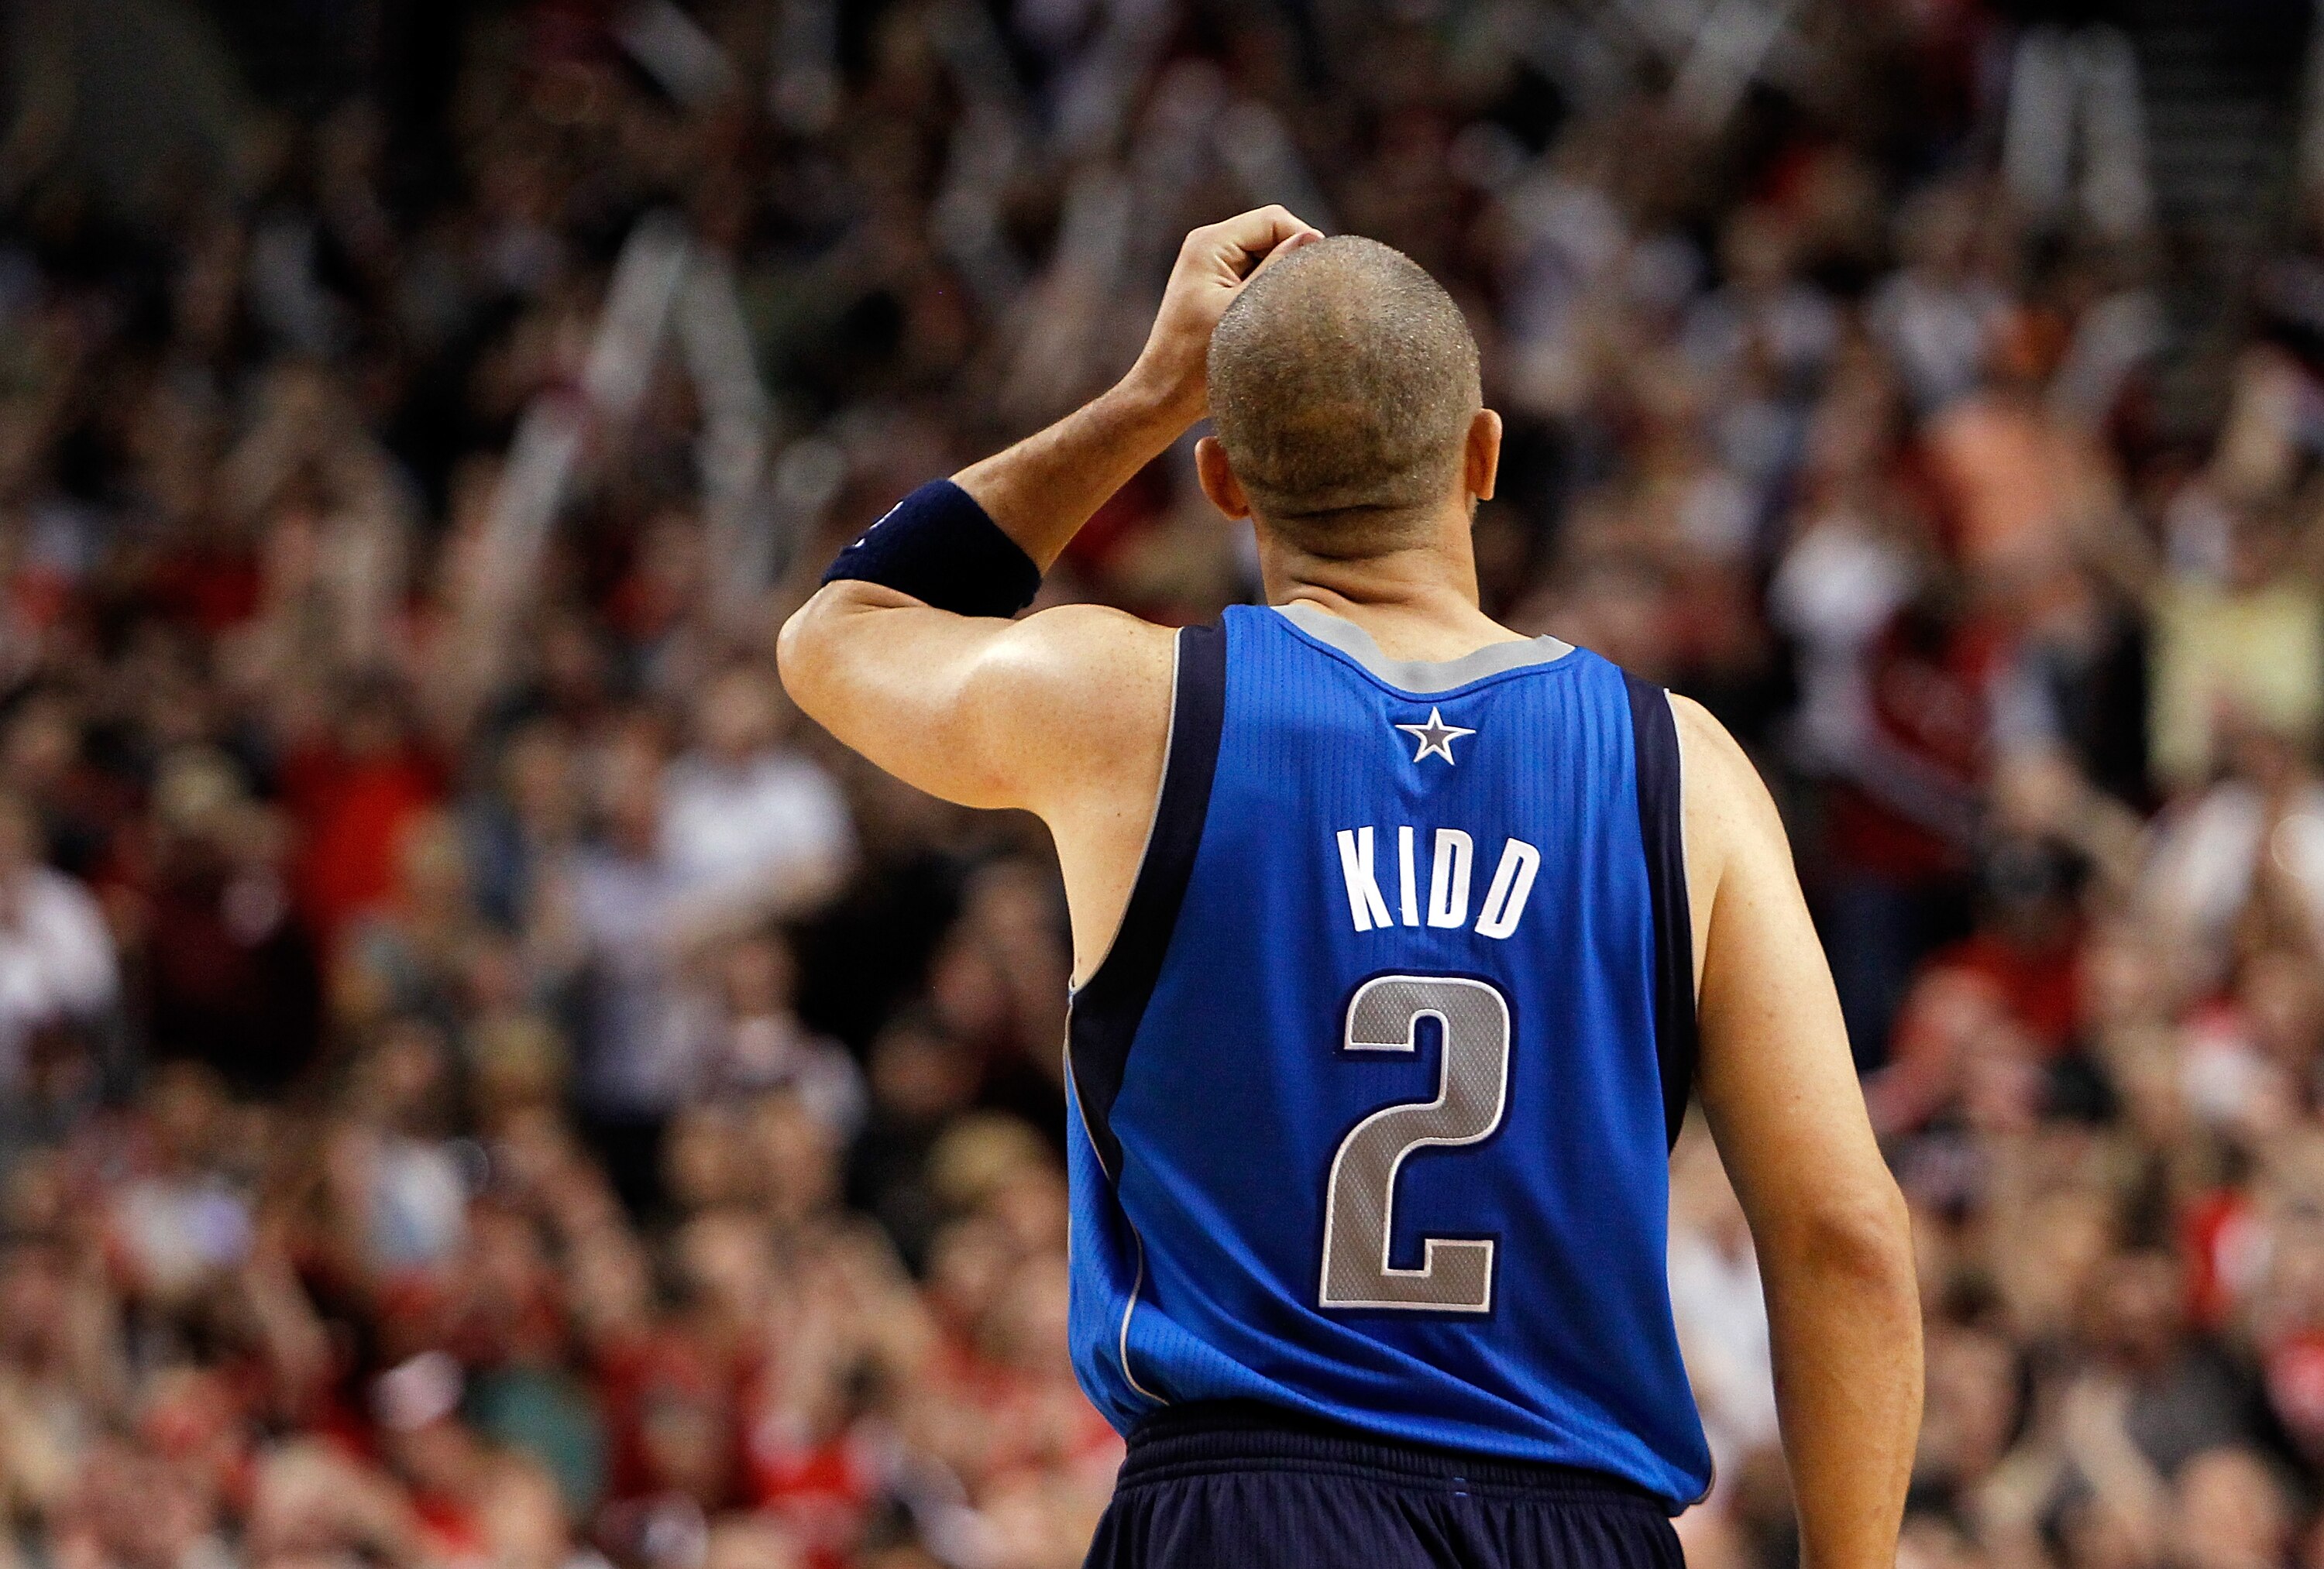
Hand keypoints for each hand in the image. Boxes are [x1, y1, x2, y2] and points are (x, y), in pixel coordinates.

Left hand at [1124, 206, 1322, 425]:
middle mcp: (1207, 246)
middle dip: (1292, 261)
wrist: (1165, 397)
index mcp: (1210, 244)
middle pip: (1271, 233)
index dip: (1303, 241)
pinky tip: (1272, 320)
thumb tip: (1314, 238)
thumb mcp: (1245, 312)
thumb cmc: (1197, 362)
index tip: (1318, 277)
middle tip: (1305, 299)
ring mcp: (1211, 266)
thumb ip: (1278, 270)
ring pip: (1267, 255)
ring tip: (1285, 314)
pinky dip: (1270, 291)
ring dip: (1282, 279)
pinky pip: (1256, 275)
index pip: (1274, 220)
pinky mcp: (1216, 286)